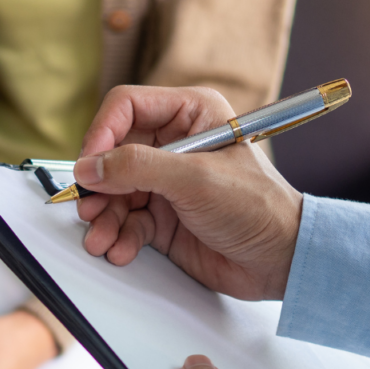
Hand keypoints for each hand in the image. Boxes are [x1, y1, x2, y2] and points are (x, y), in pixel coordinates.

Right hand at [73, 85, 303, 300]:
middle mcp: (175, 144)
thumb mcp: (195, 180)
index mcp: (191, 114)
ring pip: (115, 192)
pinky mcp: (163, 217)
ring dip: (104, 217)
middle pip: (113, 154)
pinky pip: (127, 221)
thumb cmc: (259, 209)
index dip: (102, 133)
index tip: (90, 165)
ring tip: (101, 238)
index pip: (127, 108)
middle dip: (99, 185)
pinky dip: (119, 236)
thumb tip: (92, 166)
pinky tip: (121, 249)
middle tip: (90, 207)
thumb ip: (138, 168)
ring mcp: (167, 183)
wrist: (279, 260)